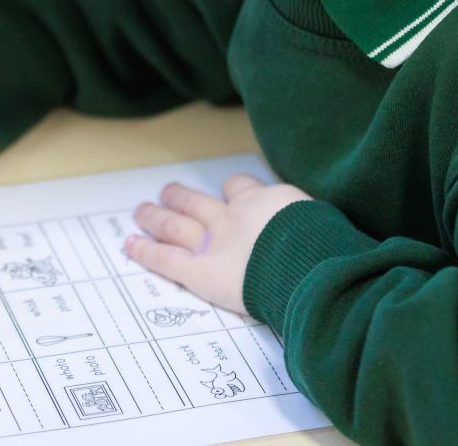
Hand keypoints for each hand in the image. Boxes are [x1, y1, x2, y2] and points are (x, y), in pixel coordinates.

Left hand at [126, 174, 311, 315]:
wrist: (306, 261)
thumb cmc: (323, 244)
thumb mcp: (323, 221)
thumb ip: (311, 224)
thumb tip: (327, 233)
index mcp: (264, 201)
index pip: (242, 187)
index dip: (233, 190)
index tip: (229, 191)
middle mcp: (233, 216)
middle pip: (198, 202)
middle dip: (180, 197)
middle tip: (167, 191)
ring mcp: (212, 241)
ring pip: (175, 224)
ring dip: (155, 217)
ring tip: (141, 211)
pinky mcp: (199, 270)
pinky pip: (165, 258)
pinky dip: (145, 251)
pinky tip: (130, 245)